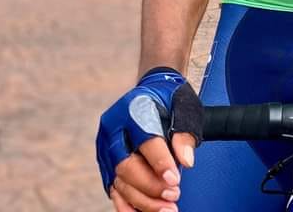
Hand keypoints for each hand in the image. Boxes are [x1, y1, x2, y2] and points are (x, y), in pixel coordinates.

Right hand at [96, 68, 203, 210]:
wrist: (152, 92)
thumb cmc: (169, 99)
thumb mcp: (184, 107)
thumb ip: (184, 131)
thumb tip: (186, 161)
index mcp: (133, 109)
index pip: (145, 140)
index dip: (160, 163)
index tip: (175, 181)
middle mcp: (113, 129)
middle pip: (126, 165)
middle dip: (151, 186)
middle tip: (173, 196)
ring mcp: (106, 147)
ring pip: (119, 181)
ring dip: (143, 200)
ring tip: (166, 209)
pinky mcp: (106, 163)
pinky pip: (114, 188)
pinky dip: (127, 204)